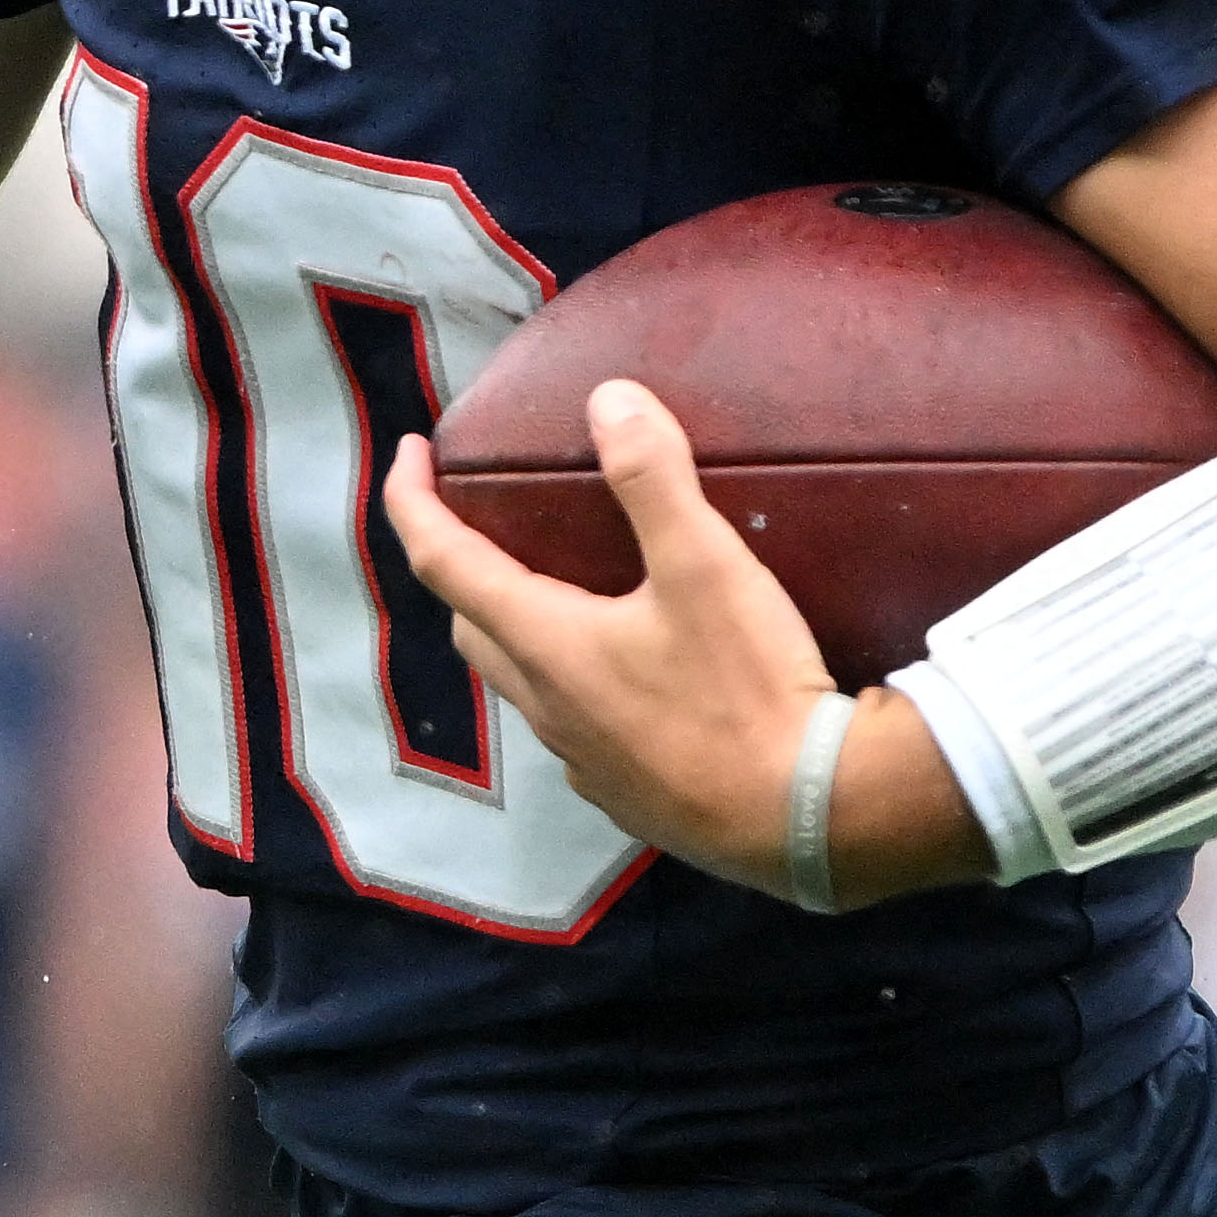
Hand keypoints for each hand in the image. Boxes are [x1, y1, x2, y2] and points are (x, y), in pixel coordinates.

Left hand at [383, 380, 982, 906]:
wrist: (808, 817)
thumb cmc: (749, 688)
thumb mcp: (706, 566)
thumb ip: (653, 478)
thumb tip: (608, 399)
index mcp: (547, 644)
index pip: (444, 562)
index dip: (412, 501)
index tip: (409, 453)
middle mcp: (547, 707)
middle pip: (474, 626)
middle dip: (463, 566)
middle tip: (490, 519)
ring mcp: (583, 759)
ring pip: (521, 681)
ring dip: (518, 626)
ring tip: (562, 584)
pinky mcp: (625, 793)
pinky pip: (571, 724)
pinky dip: (571, 679)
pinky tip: (627, 667)